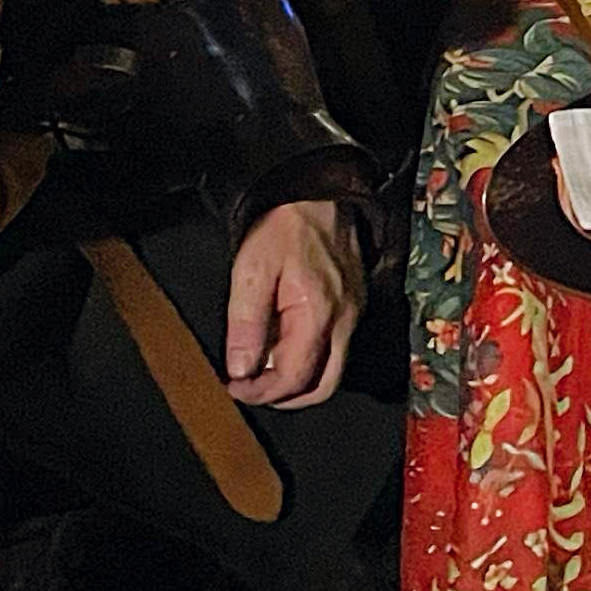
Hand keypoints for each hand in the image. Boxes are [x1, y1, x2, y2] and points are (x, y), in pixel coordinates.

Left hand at [221, 198, 362, 408]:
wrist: (320, 192)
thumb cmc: (286, 226)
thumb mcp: (252, 271)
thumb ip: (246, 323)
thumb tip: (241, 369)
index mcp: (318, 314)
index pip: (294, 377)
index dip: (262, 392)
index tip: (235, 387)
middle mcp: (344, 320)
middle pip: (323, 386)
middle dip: (284, 398)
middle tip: (252, 390)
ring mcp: (354, 314)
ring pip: (333, 371)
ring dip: (299, 382)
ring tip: (264, 373)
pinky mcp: (355, 305)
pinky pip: (337, 349)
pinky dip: (311, 361)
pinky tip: (284, 347)